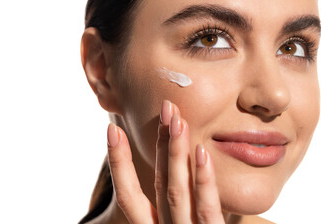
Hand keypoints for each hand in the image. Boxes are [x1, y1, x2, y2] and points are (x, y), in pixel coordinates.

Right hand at [106, 100, 224, 222]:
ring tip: (177, 119)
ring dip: (174, 152)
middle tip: (165, 107)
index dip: (119, 163)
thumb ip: (187, 202)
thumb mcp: (187, 221)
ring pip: (176, 191)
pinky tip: (202, 151)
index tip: (113, 129)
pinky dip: (204, 180)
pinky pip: (207, 209)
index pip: (129, 195)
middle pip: (158, 183)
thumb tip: (191, 162)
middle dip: (158, 144)